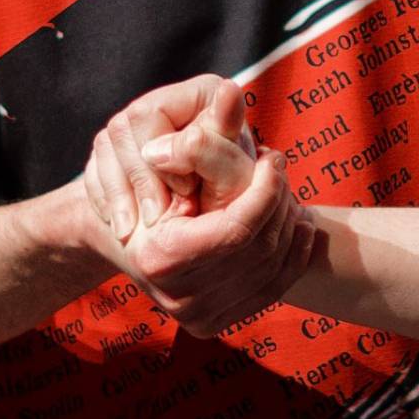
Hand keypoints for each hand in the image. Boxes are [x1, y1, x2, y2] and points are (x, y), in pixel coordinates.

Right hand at [81, 75, 311, 338]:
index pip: (238, 227)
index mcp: (162, 257)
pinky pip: (268, 293)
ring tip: (292, 194)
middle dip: (278, 206)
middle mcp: (178, 297)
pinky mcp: (212, 326)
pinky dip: (290, 260)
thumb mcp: (169, 153)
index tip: (274, 158)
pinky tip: (298, 228)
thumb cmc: (144, 185)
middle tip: (282, 171)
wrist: (119, 234)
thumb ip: (205, 131)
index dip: (264, 189)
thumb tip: (231, 91)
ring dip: (289, 230)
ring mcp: (197, 317)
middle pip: (257, 250)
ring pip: (269, 273)